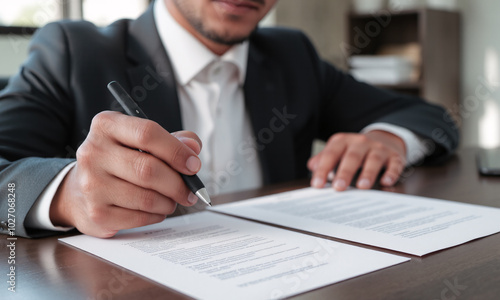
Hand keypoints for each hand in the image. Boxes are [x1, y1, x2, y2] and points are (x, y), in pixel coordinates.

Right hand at [49, 111, 202, 237]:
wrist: (80, 190)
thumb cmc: (118, 162)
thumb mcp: (141, 141)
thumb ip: (172, 140)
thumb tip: (193, 147)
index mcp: (107, 126)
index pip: (147, 133)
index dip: (176, 150)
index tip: (194, 164)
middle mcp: (94, 152)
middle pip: (149, 169)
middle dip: (178, 183)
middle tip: (190, 191)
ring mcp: (92, 184)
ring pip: (147, 198)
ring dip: (168, 202)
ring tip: (171, 199)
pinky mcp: (97, 213)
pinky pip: (140, 217)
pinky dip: (156, 215)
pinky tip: (155, 209)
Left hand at [308, 130, 405, 190]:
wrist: (383, 140)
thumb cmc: (354, 151)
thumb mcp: (338, 151)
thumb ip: (324, 159)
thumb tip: (312, 166)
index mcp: (343, 141)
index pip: (331, 154)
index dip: (323, 169)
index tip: (317, 184)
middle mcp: (360, 142)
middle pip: (352, 157)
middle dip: (345, 172)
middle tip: (338, 187)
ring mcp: (379, 149)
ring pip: (373, 159)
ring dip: (368, 173)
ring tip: (362, 187)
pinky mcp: (394, 156)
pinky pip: (394, 165)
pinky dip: (391, 173)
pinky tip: (386, 182)